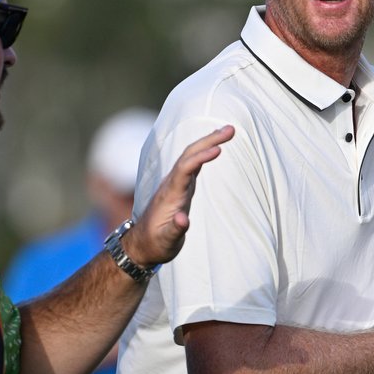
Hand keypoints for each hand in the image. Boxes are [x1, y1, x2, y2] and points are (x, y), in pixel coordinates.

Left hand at [126, 125, 234, 266]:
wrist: (142, 242)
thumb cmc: (155, 243)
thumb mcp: (165, 241)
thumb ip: (175, 230)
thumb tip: (184, 220)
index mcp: (170, 195)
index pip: (185, 169)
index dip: (201, 158)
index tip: (219, 150)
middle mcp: (172, 184)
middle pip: (189, 155)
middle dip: (209, 140)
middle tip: (231, 129)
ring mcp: (175, 184)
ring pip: (191, 156)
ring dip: (208, 142)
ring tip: (228, 131)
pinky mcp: (180, 187)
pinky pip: (192, 163)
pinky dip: (204, 152)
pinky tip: (214, 146)